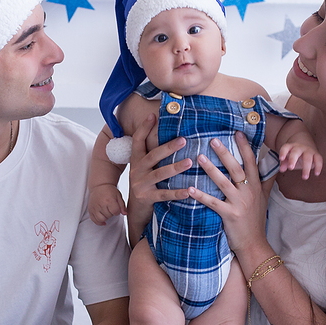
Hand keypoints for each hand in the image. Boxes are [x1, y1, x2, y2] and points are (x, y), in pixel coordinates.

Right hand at [88, 185, 125, 224]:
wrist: (99, 186)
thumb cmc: (109, 190)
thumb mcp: (118, 196)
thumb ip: (122, 205)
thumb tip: (125, 213)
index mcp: (109, 200)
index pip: (115, 212)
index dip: (117, 211)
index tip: (116, 208)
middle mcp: (101, 204)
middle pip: (109, 216)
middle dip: (111, 214)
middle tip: (111, 208)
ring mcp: (95, 207)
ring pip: (101, 219)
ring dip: (106, 217)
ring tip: (107, 212)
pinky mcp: (90, 210)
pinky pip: (94, 220)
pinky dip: (99, 222)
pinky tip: (103, 221)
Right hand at [126, 113, 191, 233]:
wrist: (136, 209)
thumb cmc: (146, 184)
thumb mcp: (146, 168)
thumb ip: (154, 154)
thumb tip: (169, 134)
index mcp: (136, 160)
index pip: (138, 141)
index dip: (143, 128)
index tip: (152, 115)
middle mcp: (137, 170)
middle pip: (152, 155)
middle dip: (168, 147)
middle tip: (183, 140)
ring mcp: (141, 184)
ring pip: (160, 174)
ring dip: (175, 167)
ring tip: (189, 162)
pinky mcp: (147, 198)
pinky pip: (164, 194)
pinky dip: (177, 193)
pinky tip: (189, 191)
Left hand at [188, 133, 271, 256]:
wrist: (254, 243)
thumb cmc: (256, 220)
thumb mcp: (264, 198)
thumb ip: (267, 180)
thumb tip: (273, 164)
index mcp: (256, 186)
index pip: (251, 162)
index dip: (244, 147)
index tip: (237, 132)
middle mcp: (249, 192)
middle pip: (236, 168)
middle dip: (225, 153)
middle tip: (213, 140)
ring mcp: (240, 203)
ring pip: (223, 182)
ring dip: (211, 169)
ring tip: (199, 158)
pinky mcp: (230, 215)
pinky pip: (213, 202)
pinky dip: (201, 195)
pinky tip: (190, 189)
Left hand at [278, 142, 322, 178]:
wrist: (305, 143)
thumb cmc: (295, 154)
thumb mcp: (288, 157)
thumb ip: (284, 163)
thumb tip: (281, 169)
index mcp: (291, 147)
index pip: (286, 148)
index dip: (283, 152)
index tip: (281, 158)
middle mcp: (299, 147)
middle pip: (296, 152)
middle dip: (293, 159)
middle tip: (291, 168)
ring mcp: (308, 150)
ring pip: (308, 157)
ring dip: (306, 167)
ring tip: (304, 177)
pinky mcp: (316, 154)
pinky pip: (318, 159)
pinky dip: (318, 166)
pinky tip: (316, 174)